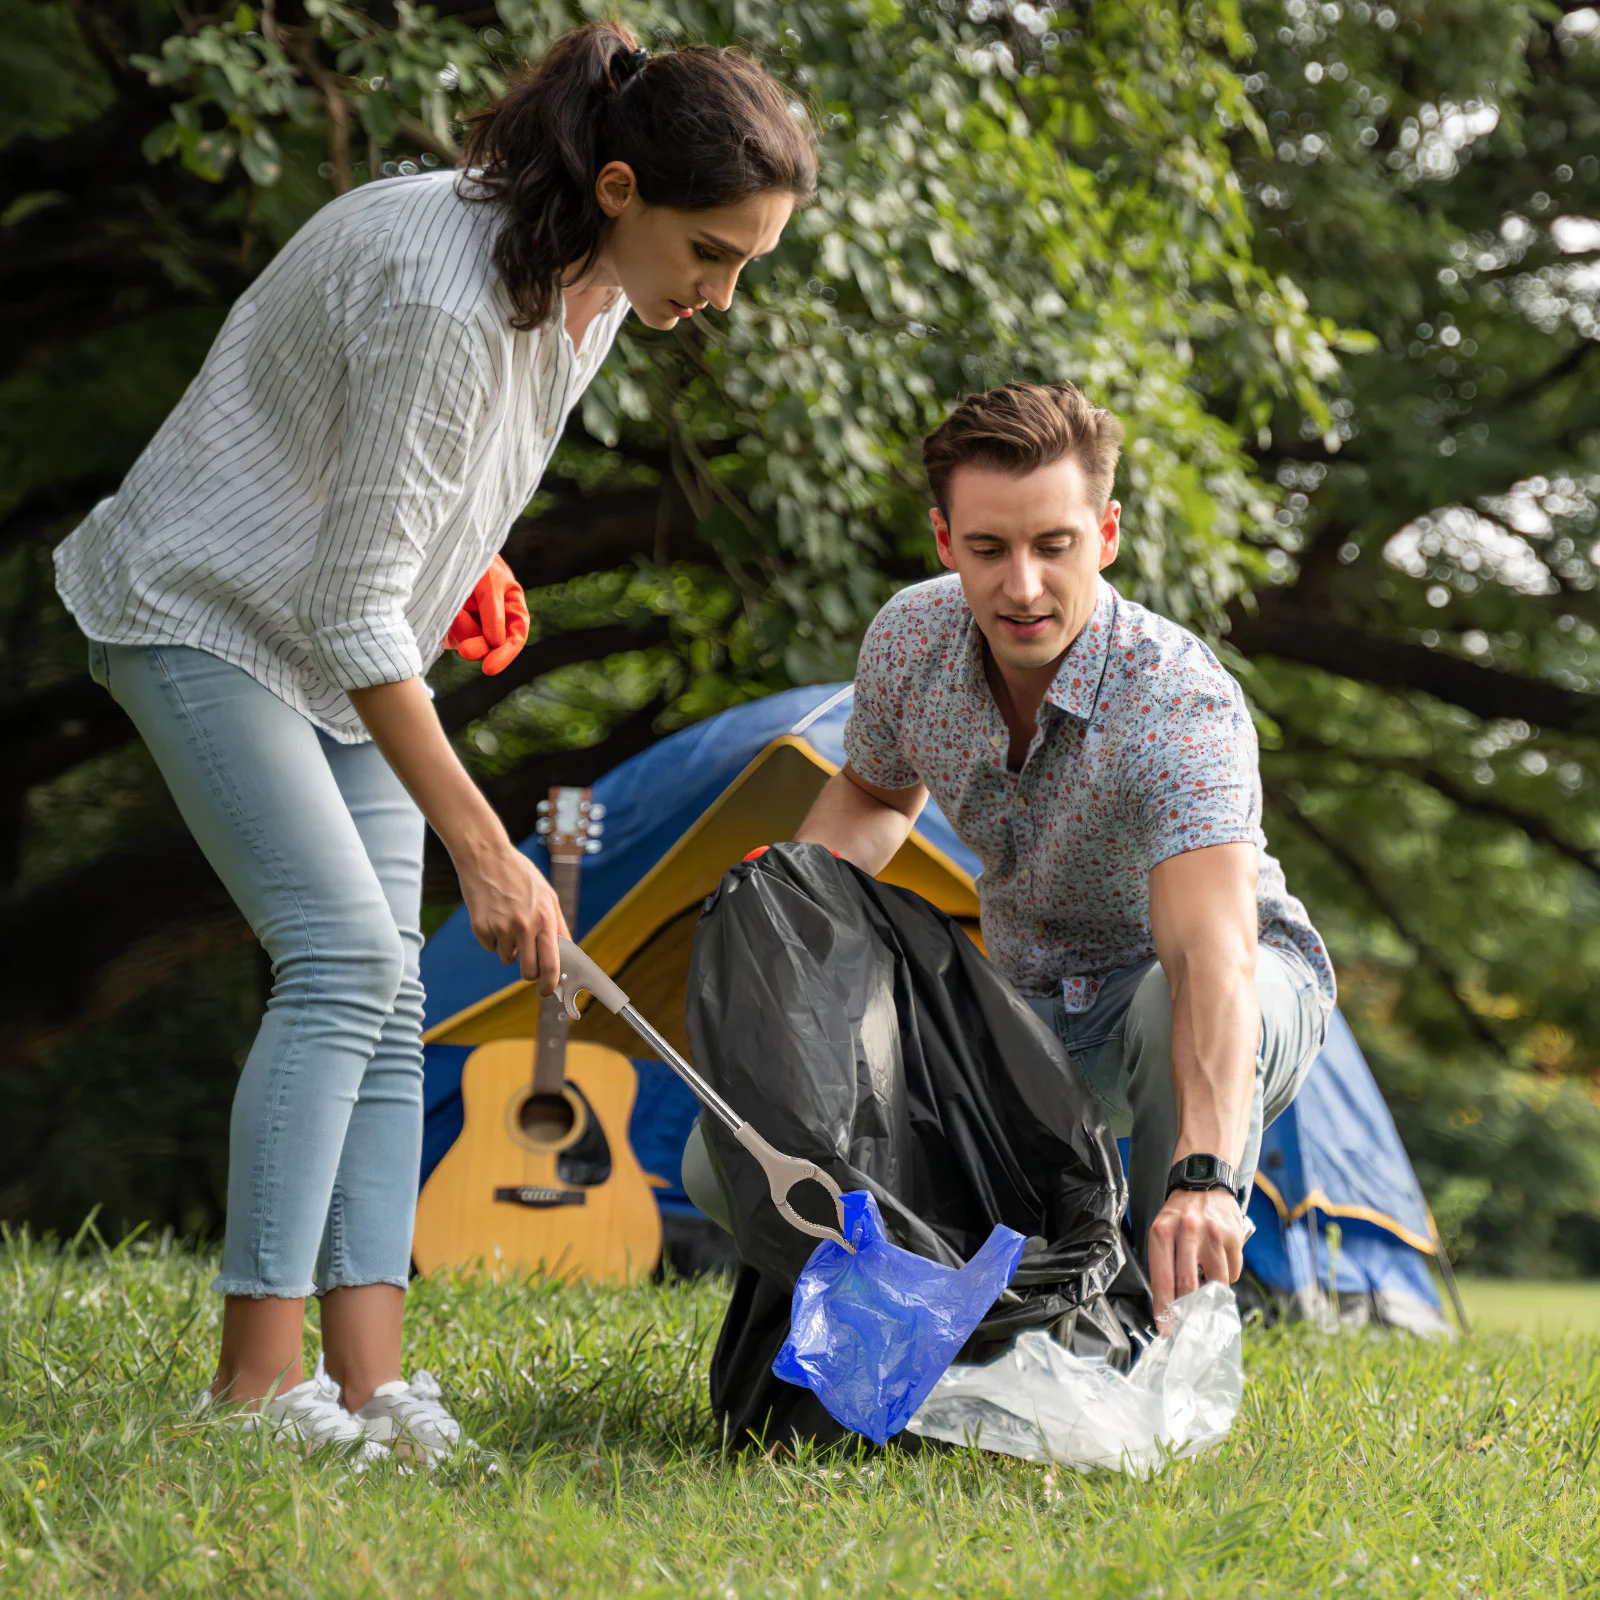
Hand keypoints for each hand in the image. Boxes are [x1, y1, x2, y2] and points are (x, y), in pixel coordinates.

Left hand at [445, 555, 528, 674]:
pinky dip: (446, 626)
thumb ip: (493, 611)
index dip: (506, 654)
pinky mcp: (450, 624)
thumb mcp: (489, 580)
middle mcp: (493, 618)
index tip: (489, 668)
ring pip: (468, 640)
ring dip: (460, 628)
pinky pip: (449, 635)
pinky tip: (444, 609)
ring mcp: (471, 622)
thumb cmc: (474, 558)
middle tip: (466, 651)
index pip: (516, 636)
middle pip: (491, 645)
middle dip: (479, 647)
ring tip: (453, 605)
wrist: (442, 547)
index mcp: (511, 606)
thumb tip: (496, 643)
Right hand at [457, 841, 567, 993]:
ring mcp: (500, 927)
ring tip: (509, 921)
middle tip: (528, 963)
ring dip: (510, 949)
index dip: (550, 983)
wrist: (486, 856)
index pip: (551, 963)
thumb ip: (558, 926)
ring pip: (508, 959)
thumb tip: (567, 954)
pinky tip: (494, 916)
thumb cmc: (521, 876)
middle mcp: (524, 926)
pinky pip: (491, 947)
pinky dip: (493, 938)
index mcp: (545, 918)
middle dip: (529, 973)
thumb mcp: (548, 896)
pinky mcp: (480, 927)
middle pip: (528, 971)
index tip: (548, 991)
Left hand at [1146, 1187, 1246, 1323]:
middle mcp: (1187, 1231)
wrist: (1204, 1182)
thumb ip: (1165, 1264)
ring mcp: (1213, 1234)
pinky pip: (1233, 1272)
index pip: (1162, 1279)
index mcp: (1162, 1232)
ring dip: (1212, 1291)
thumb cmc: (1179, 1215)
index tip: (1166, 1329)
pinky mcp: (1234, 1237)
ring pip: (1216, 1282)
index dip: (1165, 1309)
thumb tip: (1170, 1307)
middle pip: (1189, 1286)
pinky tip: (1220, 1262)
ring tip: (1207, 1281)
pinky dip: (1227, 1275)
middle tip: (1189, 1325)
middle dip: (1189, 1311)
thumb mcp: (1162, 1231)